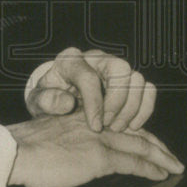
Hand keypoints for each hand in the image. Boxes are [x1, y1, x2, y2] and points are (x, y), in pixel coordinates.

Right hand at [7, 111, 183, 186]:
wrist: (16, 152)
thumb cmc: (26, 149)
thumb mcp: (52, 136)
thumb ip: (70, 139)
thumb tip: (79, 153)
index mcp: (85, 117)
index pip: (122, 123)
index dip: (140, 132)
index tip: (152, 143)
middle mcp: (96, 124)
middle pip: (137, 132)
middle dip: (158, 146)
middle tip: (172, 157)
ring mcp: (99, 139)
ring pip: (141, 145)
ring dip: (161, 157)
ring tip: (175, 166)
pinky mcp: (98, 157)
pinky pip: (132, 162)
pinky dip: (149, 168)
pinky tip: (160, 174)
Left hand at [25, 47, 156, 132]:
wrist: (57, 98)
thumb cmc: (49, 98)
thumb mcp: (38, 100)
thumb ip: (47, 100)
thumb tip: (67, 103)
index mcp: (71, 60)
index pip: (89, 77)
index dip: (94, 104)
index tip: (95, 126)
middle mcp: (96, 59)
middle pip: (121, 69)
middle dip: (117, 102)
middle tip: (108, 126)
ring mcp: (115, 68)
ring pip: (137, 79)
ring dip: (132, 108)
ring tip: (118, 128)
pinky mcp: (128, 81)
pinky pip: (148, 89)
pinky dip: (145, 109)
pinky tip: (132, 126)